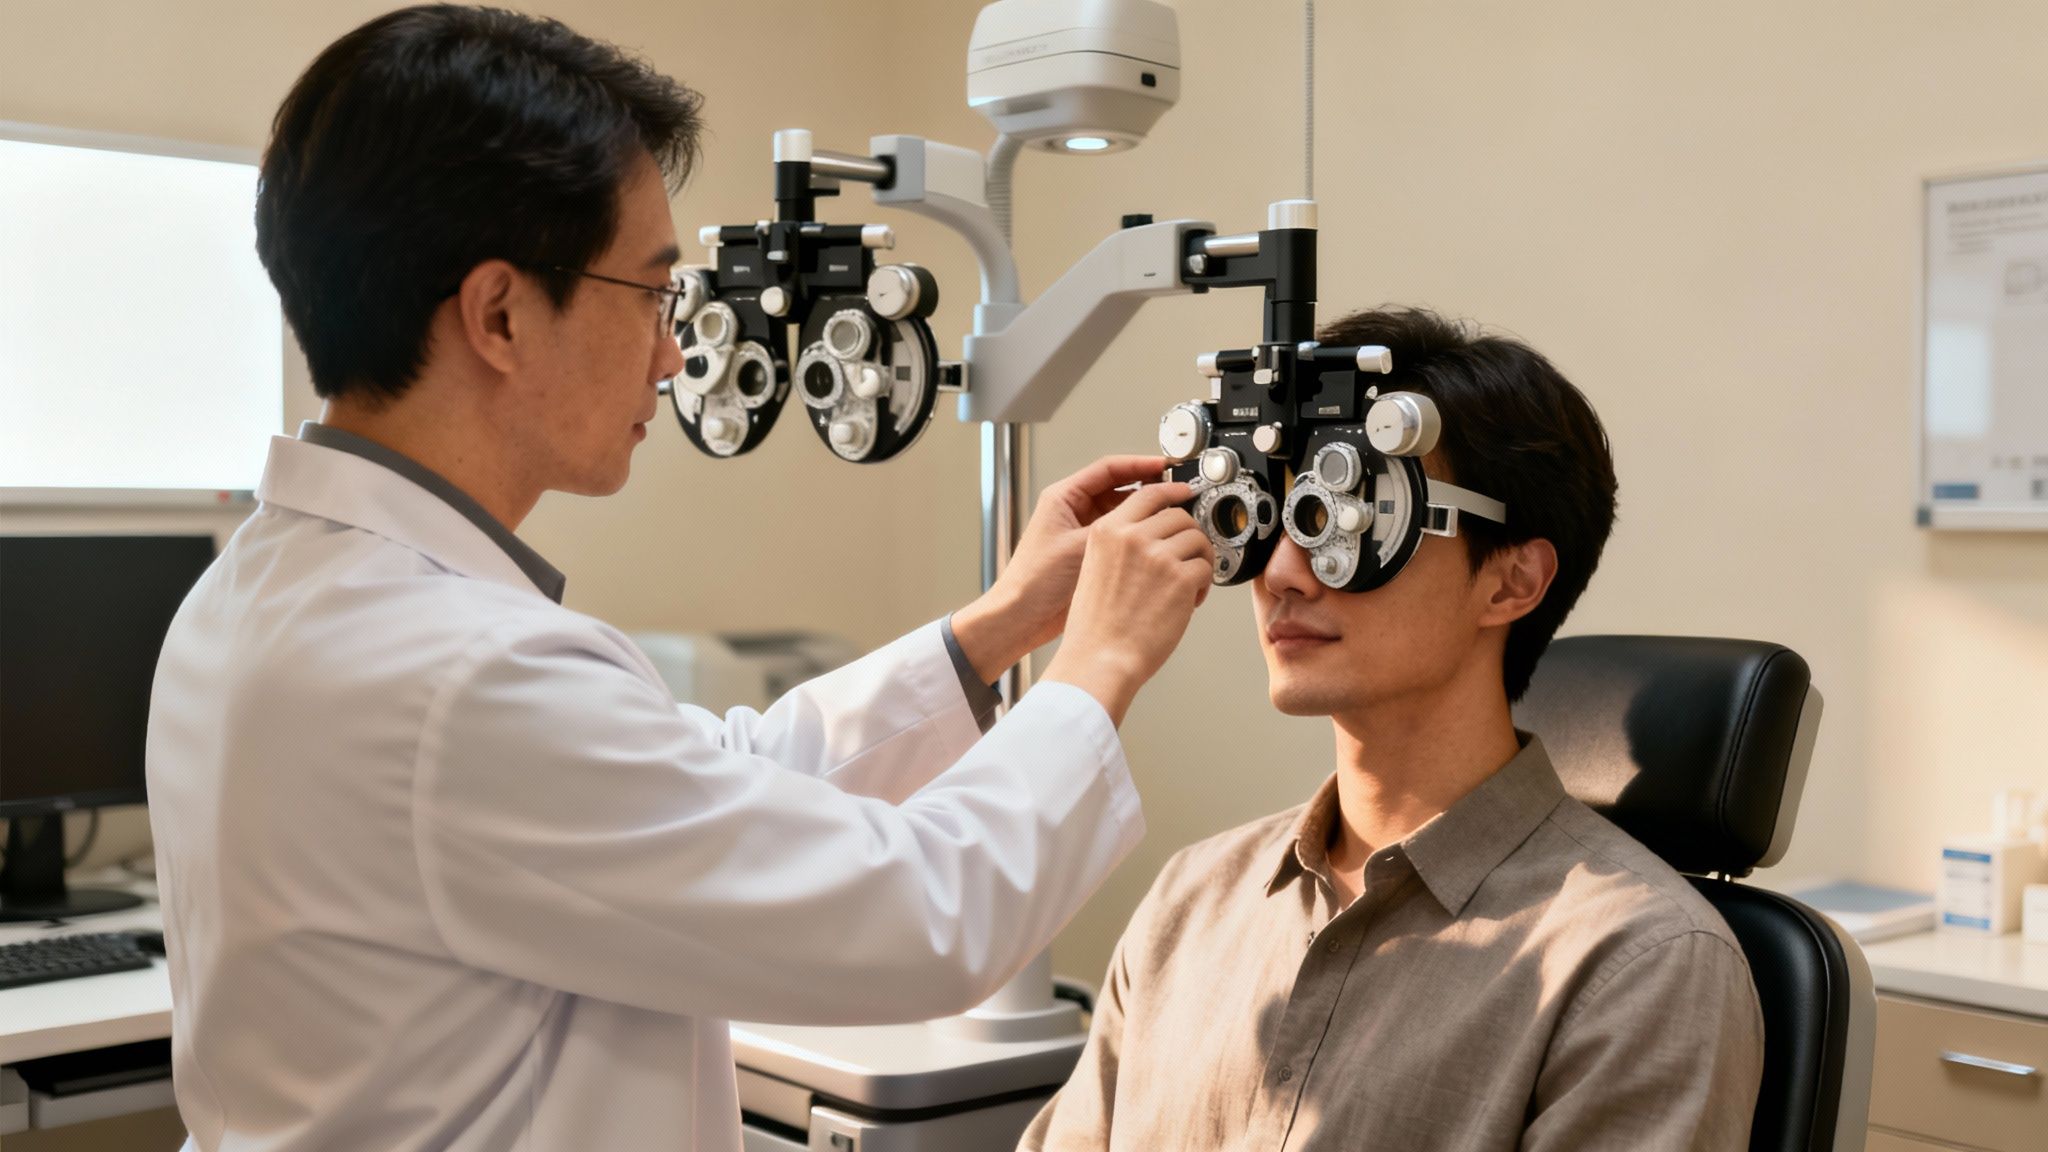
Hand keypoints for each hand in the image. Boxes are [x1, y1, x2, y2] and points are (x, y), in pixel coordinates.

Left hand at [952, 456, 1189, 683]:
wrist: (1021, 618)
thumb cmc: (1034, 581)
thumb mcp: (1080, 546)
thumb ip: (1115, 528)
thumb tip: (1150, 515)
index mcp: (1063, 498)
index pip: (1109, 469)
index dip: (1140, 465)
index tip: (1165, 467)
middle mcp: (1073, 511)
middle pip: (1118, 488)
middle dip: (1148, 488)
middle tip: (1176, 491)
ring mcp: (1081, 532)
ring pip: (1122, 513)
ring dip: (1146, 513)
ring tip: (1172, 514)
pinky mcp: (1089, 554)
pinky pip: (1121, 536)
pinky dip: (1139, 535)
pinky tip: (1156, 541)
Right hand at [1039, 481, 1214, 725]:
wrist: (1099, 659)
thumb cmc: (1095, 627)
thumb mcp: (1093, 568)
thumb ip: (1121, 545)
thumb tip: (1155, 534)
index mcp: (1108, 531)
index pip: (1148, 494)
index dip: (1173, 492)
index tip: (1186, 493)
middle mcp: (1133, 537)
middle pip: (1179, 516)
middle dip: (1188, 537)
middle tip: (1187, 558)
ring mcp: (1158, 555)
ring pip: (1198, 539)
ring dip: (1199, 560)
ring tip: (1188, 585)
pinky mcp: (1181, 578)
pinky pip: (1207, 568)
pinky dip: (1204, 585)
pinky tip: (1189, 601)